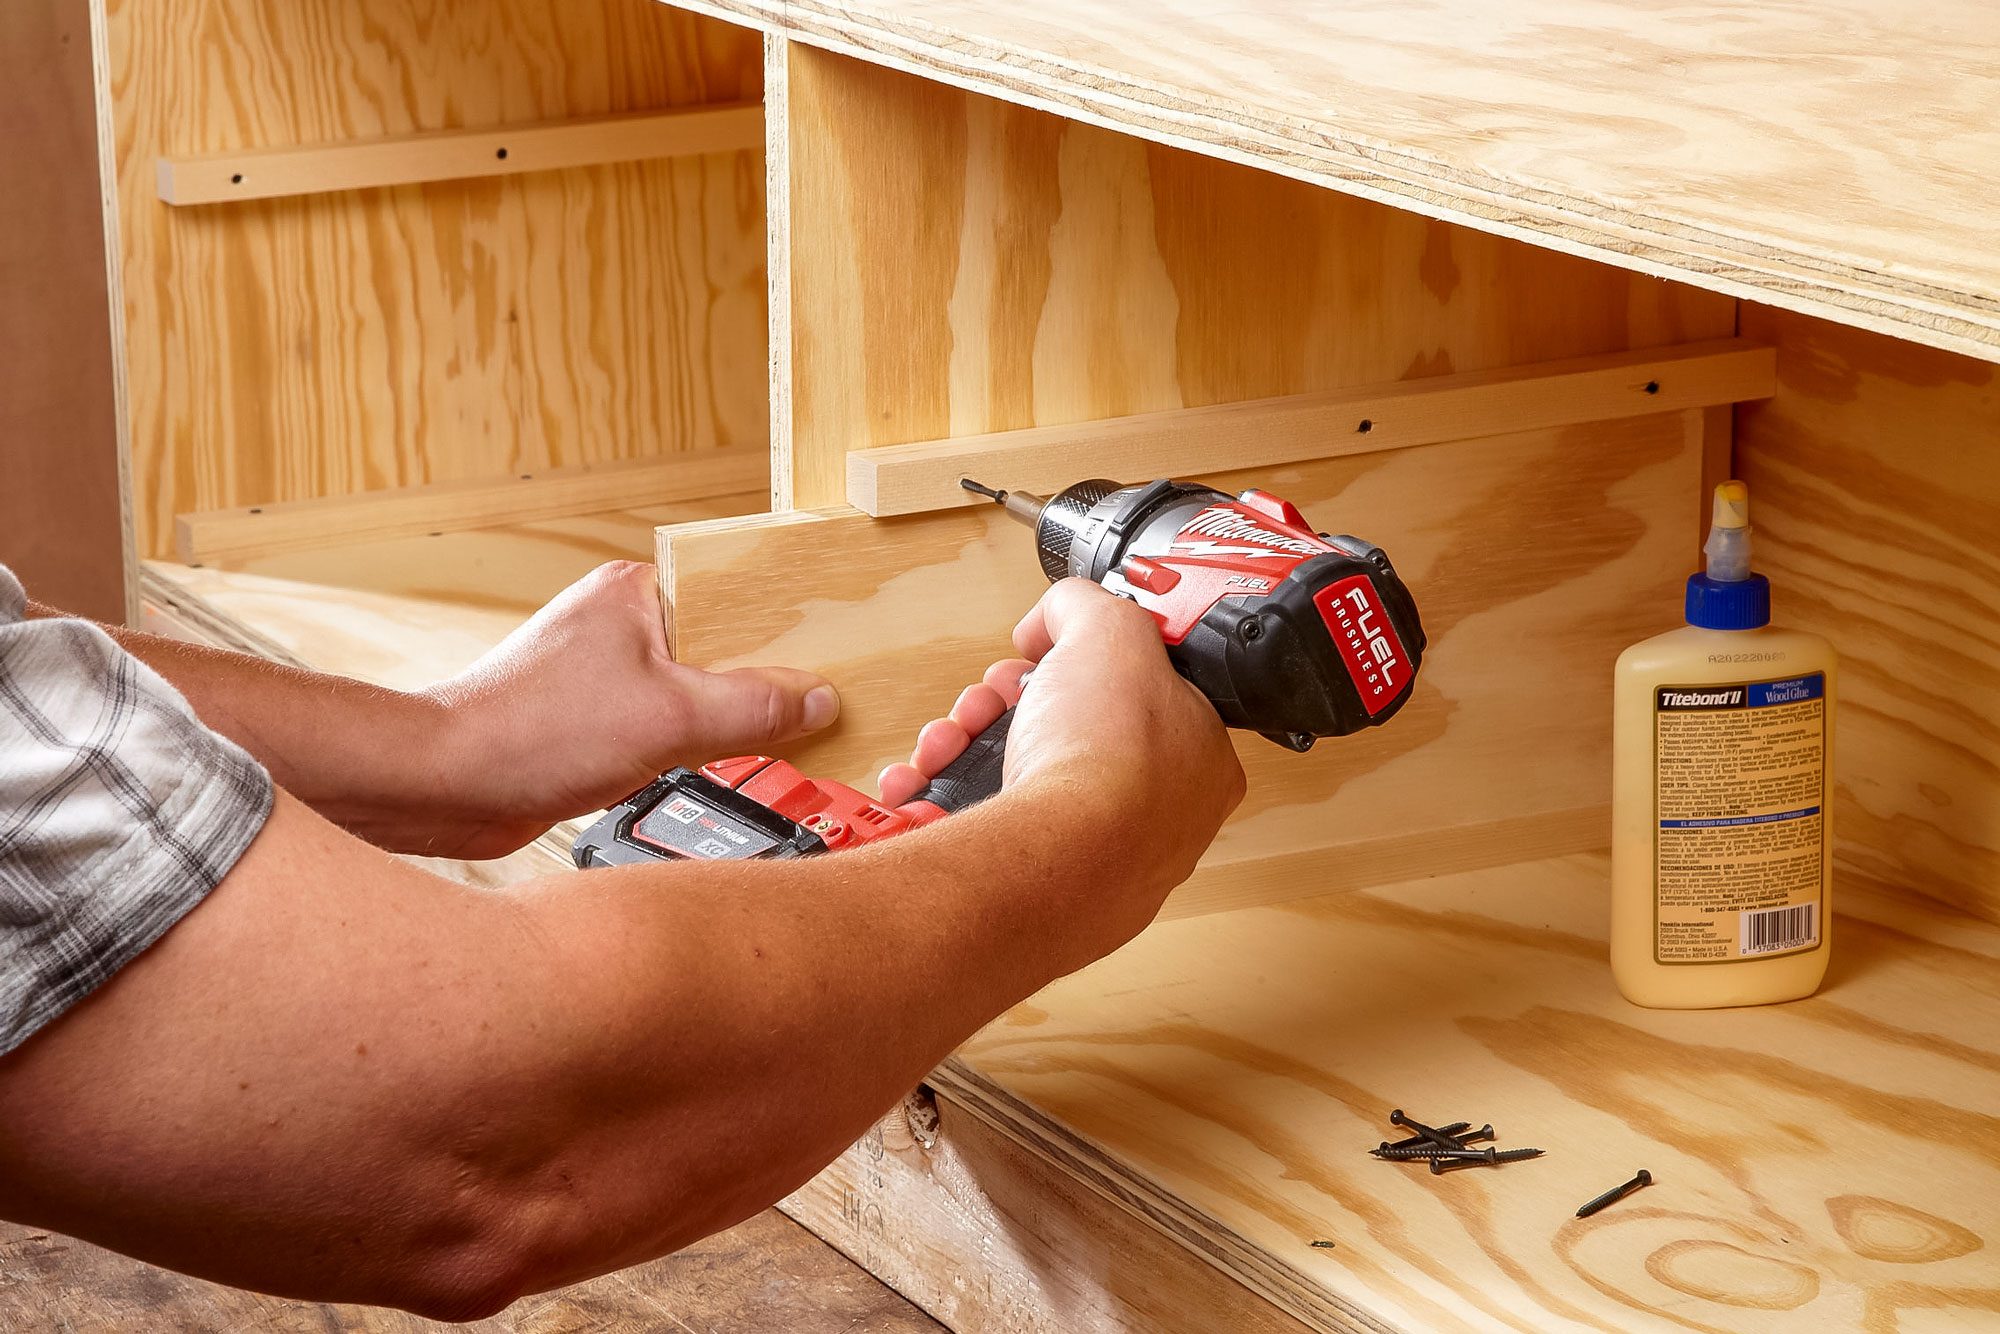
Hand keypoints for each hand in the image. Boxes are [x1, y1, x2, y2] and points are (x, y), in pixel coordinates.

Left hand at [422, 561, 838, 856]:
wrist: (446, 787)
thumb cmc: (524, 732)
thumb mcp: (668, 717)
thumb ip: (753, 707)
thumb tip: (816, 699)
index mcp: (639, 591)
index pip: (740, 591)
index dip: (793, 622)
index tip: (839, 647)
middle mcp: (624, 623)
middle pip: (728, 645)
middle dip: (769, 680)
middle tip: (819, 704)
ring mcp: (611, 672)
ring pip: (701, 690)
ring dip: (732, 719)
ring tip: (778, 737)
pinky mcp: (599, 719)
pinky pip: (673, 724)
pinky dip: (699, 744)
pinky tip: (718, 763)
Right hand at [881, 579, 1243, 959]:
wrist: (1053, 858)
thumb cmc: (1105, 760)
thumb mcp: (1109, 629)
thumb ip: (1083, 606)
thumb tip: (1055, 615)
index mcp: (1197, 758)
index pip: (1137, 696)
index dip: (1078, 666)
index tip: (1042, 658)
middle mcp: (1155, 817)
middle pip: (1067, 736)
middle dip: (1004, 707)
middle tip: (988, 700)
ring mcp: (1099, 860)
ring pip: (1021, 782)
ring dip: (966, 748)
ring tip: (946, 741)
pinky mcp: (1040, 892)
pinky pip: (986, 834)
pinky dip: (943, 803)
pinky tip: (920, 785)